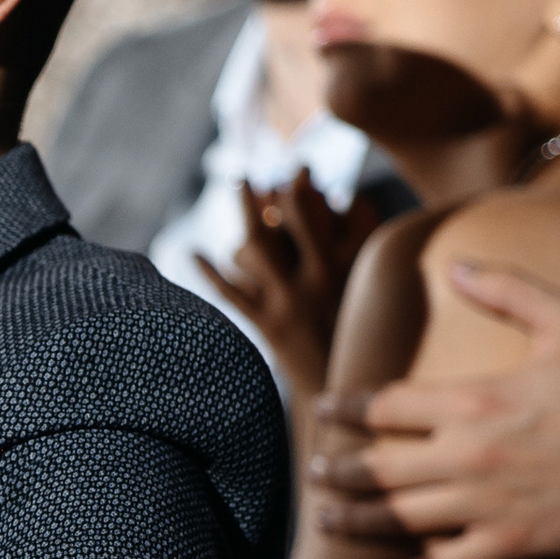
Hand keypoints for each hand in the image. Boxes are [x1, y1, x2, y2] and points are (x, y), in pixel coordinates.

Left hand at [203, 178, 382, 400]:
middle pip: (286, 217)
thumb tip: (339, 196)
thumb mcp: (368, 280)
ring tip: (238, 194)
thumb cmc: (364, 325)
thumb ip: (357, 239)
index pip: (317, 208)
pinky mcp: (270, 325)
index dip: (300, 185)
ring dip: (244, 222)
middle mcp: (320, 276)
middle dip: (267, 192)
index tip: (295, 172)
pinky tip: (191, 252)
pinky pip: (231, 293)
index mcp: (351, 262)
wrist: (352, 386)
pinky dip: (208, 272)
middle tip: (247, 175)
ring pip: (255, 249)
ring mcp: (291, 301)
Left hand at [307, 260, 559, 558]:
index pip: (385, 406)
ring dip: (353, 521)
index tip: (323, 410)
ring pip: (397, 520)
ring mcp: (486, 507)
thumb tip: (453, 264)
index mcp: (476, 400)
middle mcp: (469, 457)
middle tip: (313, 470)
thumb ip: (507, 289)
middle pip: (378, 468)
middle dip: (337, 470)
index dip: (345, 409)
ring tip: (324, 520)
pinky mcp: (511, 546)